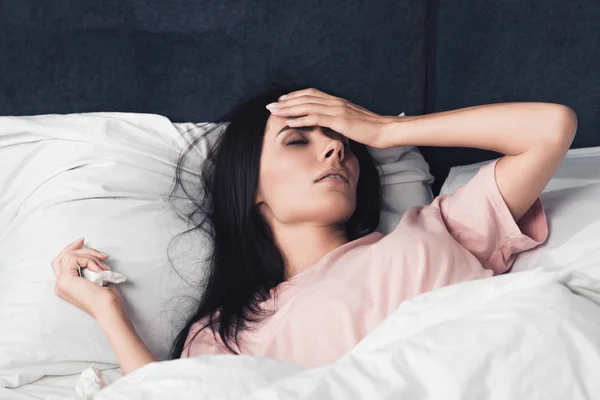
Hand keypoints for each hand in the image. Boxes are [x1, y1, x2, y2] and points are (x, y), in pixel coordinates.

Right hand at [51, 238, 125, 318]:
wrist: (108, 307)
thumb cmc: (107, 296)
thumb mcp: (96, 277)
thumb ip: (87, 267)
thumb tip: (88, 252)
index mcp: (66, 285)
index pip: (61, 262)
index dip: (70, 249)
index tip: (82, 241)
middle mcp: (60, 285)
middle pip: (63, 256)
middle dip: (81, 249)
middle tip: (99, 252)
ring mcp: (61, 282)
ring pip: (71, 255)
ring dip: (91, 257)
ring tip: (105, 267)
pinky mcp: (65, 279)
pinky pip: (75, 259)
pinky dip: (90, 261)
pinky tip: (100, 271)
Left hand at [266, 87, 393, 148]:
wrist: (385, 130)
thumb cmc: (370, 129)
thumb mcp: (351, 122)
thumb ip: (339, 121)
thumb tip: (329, 125)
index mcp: (338, 102)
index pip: (312, 94)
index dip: (295, 96)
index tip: (282, 99)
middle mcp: (335, 102)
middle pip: (305, 98)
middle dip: (286, 101)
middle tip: (271, 105)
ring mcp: (337, 110)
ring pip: (307, 106)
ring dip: (288, 108)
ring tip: (274, 111)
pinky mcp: (339, 120)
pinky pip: (315, 118)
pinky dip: (300, 119)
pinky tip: (288, 121)